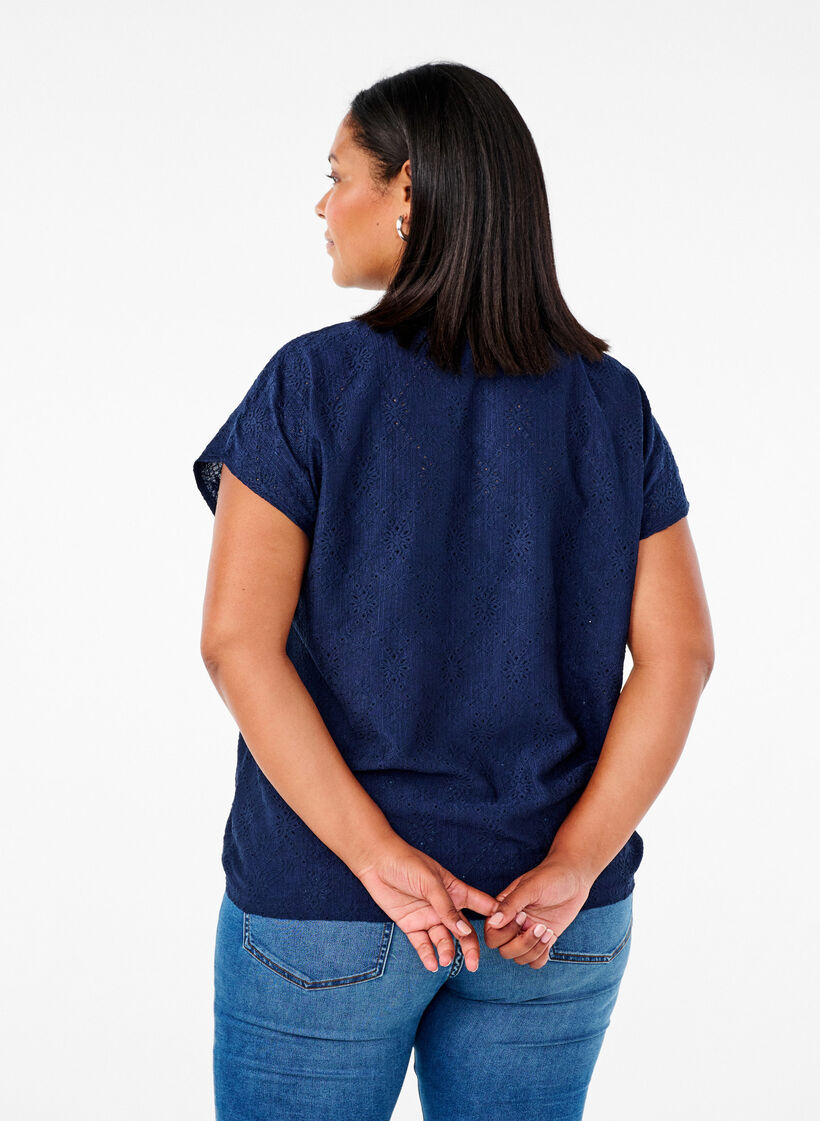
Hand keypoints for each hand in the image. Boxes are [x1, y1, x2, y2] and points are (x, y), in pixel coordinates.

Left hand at [354, 836, 499, 972]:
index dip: (495, 918)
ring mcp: (428, 917)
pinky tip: (432, 964)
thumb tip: (465, 931)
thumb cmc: (407, 863)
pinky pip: (422, 943)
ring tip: (445, 960)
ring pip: (443, 940)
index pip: (481, 906)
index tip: (509, 933)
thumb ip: (447, 908)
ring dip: (447, 951)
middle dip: (470, 948)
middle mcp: (444, 907)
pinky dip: (427, 955)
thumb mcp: (431, 883)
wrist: (376, 862)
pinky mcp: (411, 925)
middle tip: (473, 965)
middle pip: (463, 931)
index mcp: (456, 891)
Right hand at [483, 855, 591, 968]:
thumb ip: (511, 904)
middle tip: (538, 926)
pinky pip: (535, 961)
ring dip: (534, 949)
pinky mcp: (542, 940)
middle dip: (522, 944)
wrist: (575, 877)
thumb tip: (493, 922)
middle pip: (504, 951)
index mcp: (503, 909)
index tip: (522, 917)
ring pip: (520, 958)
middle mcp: (512, 924)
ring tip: (547, 930)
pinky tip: (550, 937)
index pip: (491, 934)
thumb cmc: (551, 876)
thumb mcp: (530, 887)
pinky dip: (541, 956)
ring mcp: (527, 933)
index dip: (504, 933)